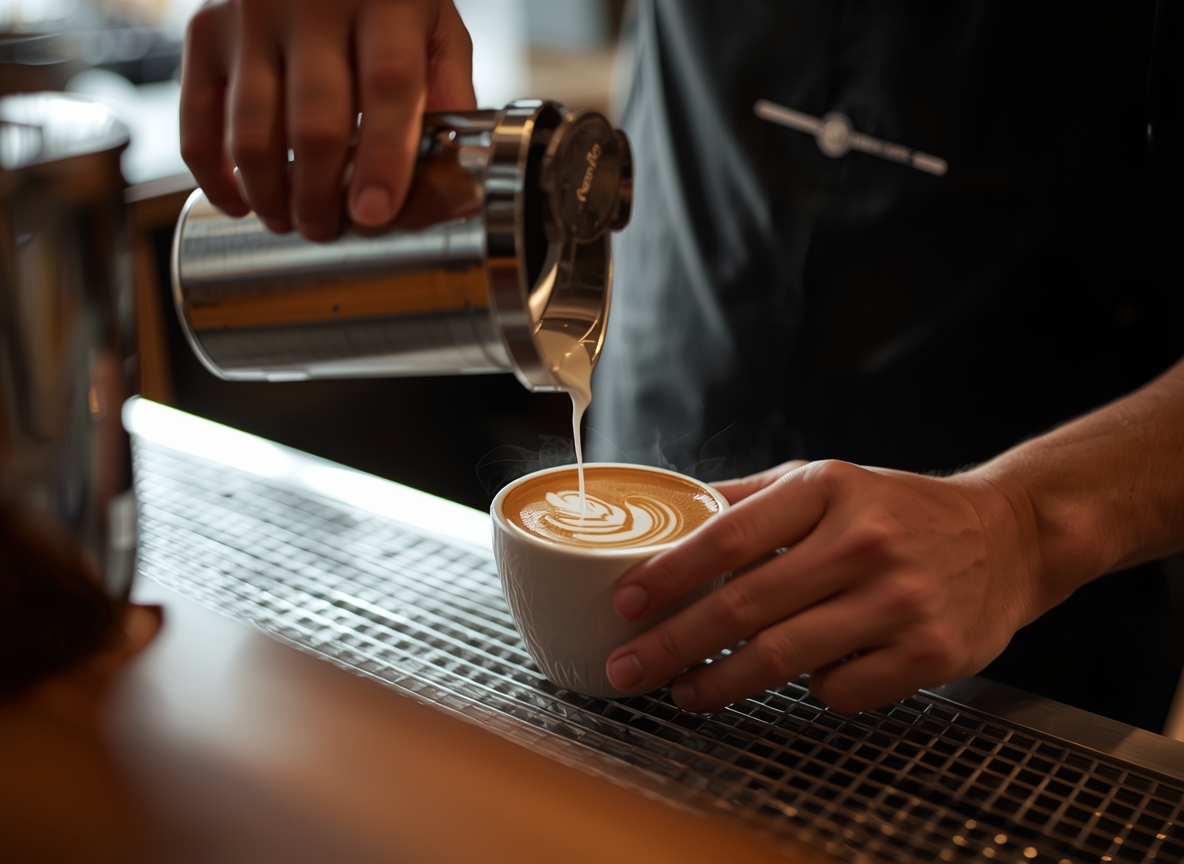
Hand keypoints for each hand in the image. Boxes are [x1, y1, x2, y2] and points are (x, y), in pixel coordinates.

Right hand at [180, 0, 476, 239]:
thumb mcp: (435, 27)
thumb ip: (448, 96)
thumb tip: (456, 180)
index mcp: (387, 2)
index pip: (389, 88)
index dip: (384, 160)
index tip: (374, 214)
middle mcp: (313, 2)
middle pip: (315, 123)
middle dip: (321, 196)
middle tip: (328, 230)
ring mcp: (251, 15)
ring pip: (252, 131)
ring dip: (270, 194)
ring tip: (291, 221)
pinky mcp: (206, 30)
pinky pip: (198, 118)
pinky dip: (214, 173)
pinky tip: (239, 201)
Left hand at [604, 459, 1052, 713]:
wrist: (1008, 537)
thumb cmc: (901, 511)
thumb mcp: (828, 481)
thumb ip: (753, 498)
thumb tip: (673, 510)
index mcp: (830, 490)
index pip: (730, 536)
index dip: (670, 575)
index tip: (627, 602)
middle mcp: (864, 542)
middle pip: (745, 606)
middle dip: (673, 644)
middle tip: (629, 667)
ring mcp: (900, 601)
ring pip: (784, 658)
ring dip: (720, 682)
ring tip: (683, 691)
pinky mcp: (930, 653)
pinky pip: (841, 691)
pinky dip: (811, 692)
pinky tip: (800, 681)